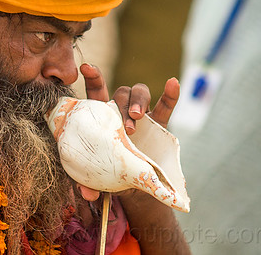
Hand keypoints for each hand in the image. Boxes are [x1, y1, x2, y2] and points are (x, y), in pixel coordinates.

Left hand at [78, 64, 179, 201]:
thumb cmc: (108, 173)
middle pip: (120, 92)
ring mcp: (141, 117)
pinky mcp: (159, 125)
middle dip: (123, 103)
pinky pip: (165, 107)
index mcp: (101, 117)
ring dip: (139, 101)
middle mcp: (120, 112)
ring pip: (140, 93)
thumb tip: (86, 195)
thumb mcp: (95, 176)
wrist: (134, 185)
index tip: (87, 66)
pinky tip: (173, 83)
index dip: (93, 77)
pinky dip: (170, 95)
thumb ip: (86, 183)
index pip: (96, 93)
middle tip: (126, 125)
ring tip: (137, 119)